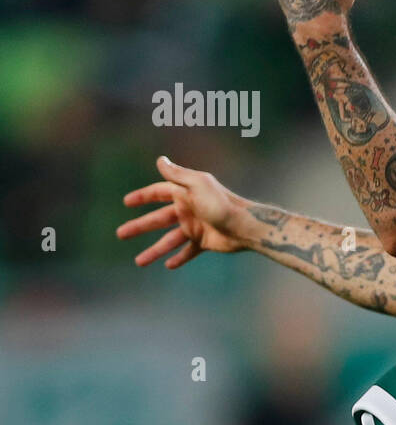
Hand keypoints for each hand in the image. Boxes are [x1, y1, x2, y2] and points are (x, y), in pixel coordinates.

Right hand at [117, 156, 251, 268]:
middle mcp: (188, 209)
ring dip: (154, 250)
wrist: (245, 226)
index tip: (126, 202)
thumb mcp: (197, 185)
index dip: (142, 196)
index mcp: (185, 194)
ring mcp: (196, 227)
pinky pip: (188, 251)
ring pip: (169, 240)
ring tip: (139, 262)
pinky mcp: (204, 242)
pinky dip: (179, 258)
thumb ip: (177, 174)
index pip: (158, 192)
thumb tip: (160, 159)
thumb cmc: (221, 204)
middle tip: (120, 234)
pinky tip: (168, 265)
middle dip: (139, 227)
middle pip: (158, 219)